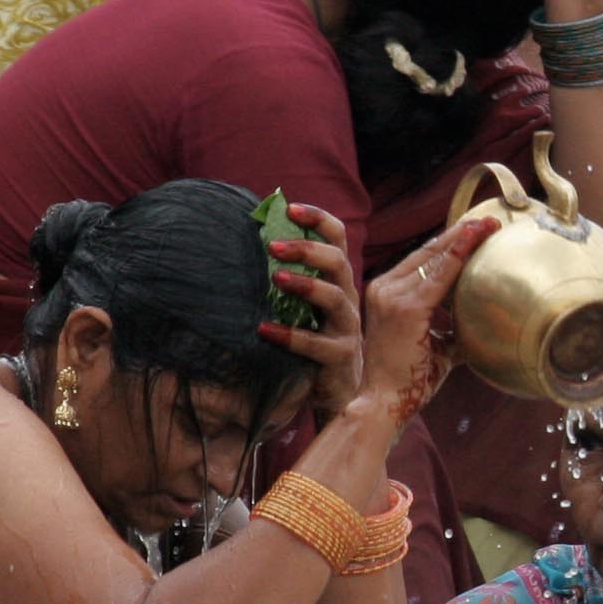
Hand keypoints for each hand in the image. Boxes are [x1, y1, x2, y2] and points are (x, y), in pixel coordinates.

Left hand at [258, 202, 369, 418]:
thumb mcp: (306, 307)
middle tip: (272, 246)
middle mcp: (348, 300)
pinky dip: (290, 336)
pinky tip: (263, 330)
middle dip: (307, 249)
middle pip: (338, 262)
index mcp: (339, 281)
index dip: (318, 219)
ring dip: (306, 285)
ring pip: (334, 299)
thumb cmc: (316, 345)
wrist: (340, 395)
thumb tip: (254, 242)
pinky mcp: (339, 358)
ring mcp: (347, 329)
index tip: (290, 208)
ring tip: (276, 278)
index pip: (338, 238)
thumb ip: (289, 278)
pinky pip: (317, 345)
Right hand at [352, 212, 499, 427]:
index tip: (474, 229)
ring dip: (463, 239)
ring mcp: (392, 295)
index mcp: (386, 293)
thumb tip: (484, 327)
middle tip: (488, 221)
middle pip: (427, 251)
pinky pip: (440, 275)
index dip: (448, 242)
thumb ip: (452, 331)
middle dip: (459, 234)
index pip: (421, 259)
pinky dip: (460, 255)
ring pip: (434, 257)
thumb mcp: (433, 347)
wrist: (383, 403)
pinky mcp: (406, 308)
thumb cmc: (408, 379)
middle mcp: (384, 287)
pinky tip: (477, 241)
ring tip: (488, 226)